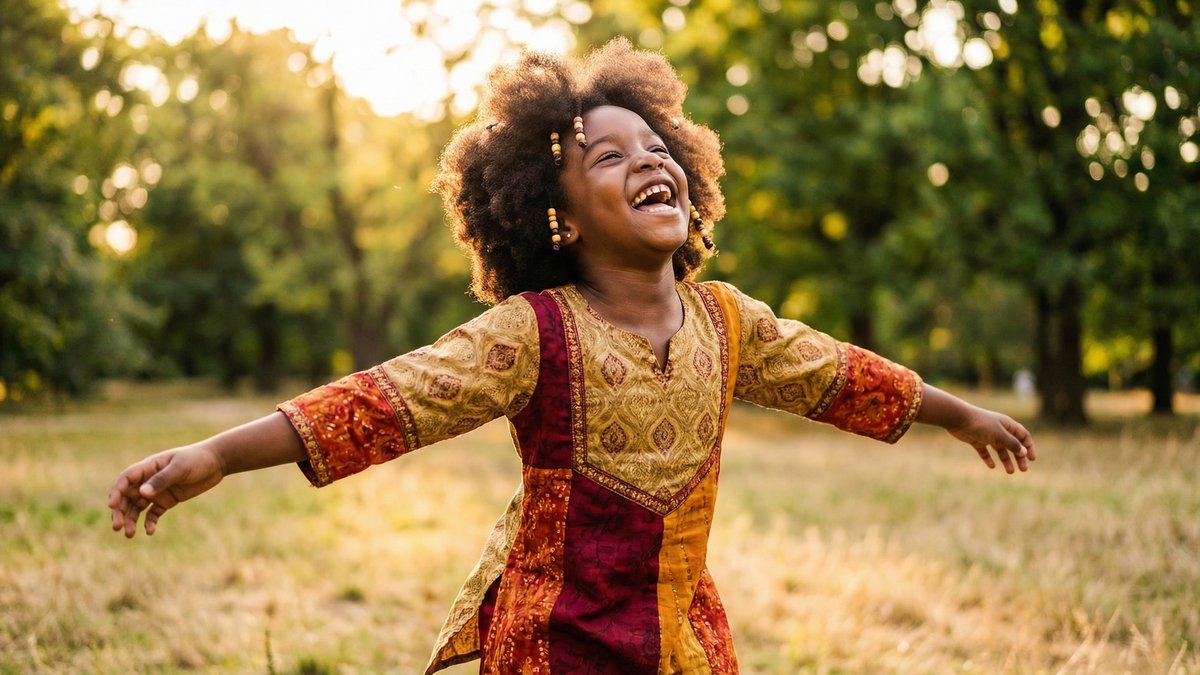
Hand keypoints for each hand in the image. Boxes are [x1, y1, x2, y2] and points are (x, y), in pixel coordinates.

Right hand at [108, 444, 225, 537]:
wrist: (217, 462)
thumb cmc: (197, 459)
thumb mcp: (180, 468)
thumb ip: (161, 480)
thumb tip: (142, 493)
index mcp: (149, 467)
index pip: (125, 480)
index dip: (116, 492)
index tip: (112, 506)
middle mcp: (149, 480)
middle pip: (127, 497)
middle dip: (120, 512)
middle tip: (117, 527)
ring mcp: (158, 491)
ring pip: (137, 507)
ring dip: (131, 520)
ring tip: (130, 534)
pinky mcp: (167, 500)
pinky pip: (153, 513)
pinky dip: (149, 522)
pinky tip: (150, 531)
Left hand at [946, 408, 1037, 473]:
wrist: (958, 418)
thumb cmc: (980, 424)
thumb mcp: (999, 435)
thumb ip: (1012, 444)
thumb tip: (1024, 452)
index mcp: (1007, 425)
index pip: (1023, 435)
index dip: (1029, 446)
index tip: (1032, 459)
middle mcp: (999, 429)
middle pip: (1013, 444)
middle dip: (1019, 457)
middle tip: (1023, 469)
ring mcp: (987, 435)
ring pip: (1000, 449)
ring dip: (1006, 460)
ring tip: (1010, 472)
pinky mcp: (976, 439)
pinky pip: (985, 451)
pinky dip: (989, 458)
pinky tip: (992, 466)